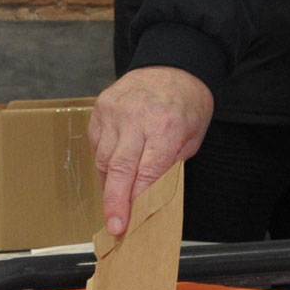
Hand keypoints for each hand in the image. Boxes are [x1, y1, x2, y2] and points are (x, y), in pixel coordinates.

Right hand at [89, 66, 213, 235]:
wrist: (174, 64)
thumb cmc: (188, 103)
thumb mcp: (192, 137)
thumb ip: (170, 165)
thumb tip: (149, 197)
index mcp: (165, 128)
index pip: (146, 173)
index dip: (135, 201)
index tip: (127, 224)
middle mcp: (136, 119)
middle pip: (118, 169)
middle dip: (114, 202)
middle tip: (113, 226)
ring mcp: (114, 112)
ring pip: (104, 158)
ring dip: (110, 183)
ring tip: (117, 197)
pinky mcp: (100, 108)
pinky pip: (97, 144)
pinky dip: (104, 160)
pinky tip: (114, 167)